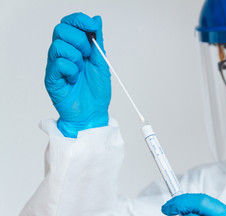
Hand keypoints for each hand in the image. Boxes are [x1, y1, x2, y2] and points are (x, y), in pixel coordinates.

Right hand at [45, 12, 110, 137]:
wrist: (93, 113)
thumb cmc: (97, 91)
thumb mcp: (102, 63)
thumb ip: (98, 41)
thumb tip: (96, 20)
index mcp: (75, 48)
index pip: (70, 24)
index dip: (80, 20)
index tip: (93, 26)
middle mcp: (63, 54)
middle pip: (60, 29)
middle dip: (79, 40)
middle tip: (88, 55)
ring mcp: (56, 66)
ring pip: (58, 45)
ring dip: (76, 57)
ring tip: (81, 71)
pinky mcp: (51, 78)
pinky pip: (58, 63)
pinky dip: (71, 70)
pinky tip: (74, 80)